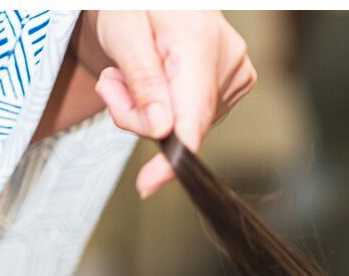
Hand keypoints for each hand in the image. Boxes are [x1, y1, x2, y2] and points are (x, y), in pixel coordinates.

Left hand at [81, 10, 256, 197]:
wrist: (152, 1)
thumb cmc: (134, 7)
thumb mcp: (123, 35)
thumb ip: (143, 82)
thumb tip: (161, 128)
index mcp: (202, 43)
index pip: (192, 116)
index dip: (171, 157)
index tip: (149, 183)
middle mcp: (228, 61)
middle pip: (180, 126)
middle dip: (136, 117)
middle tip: (114, 83)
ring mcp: (235, 76)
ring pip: (181, 127)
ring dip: (146, 112)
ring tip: (135, 74)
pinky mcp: (232, 88)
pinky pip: (189, 120)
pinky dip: (164, 111)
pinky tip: (157, 81)